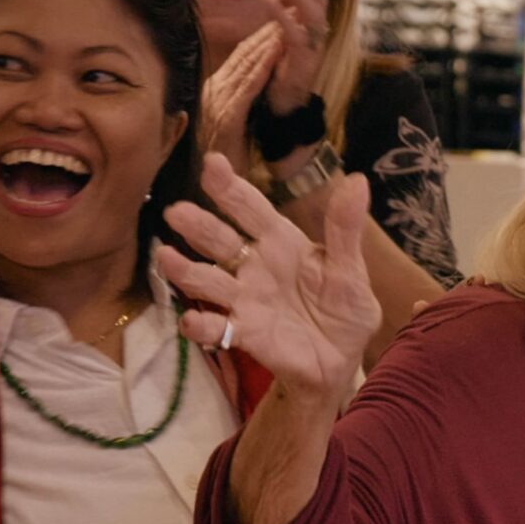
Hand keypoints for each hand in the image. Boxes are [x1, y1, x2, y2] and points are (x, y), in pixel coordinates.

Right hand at [153, 153, 378, 397]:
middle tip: (176, 212)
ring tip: (166, 259)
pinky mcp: (244, 334)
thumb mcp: (351, 271)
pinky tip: (191, 322)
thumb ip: (345, 230)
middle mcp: (255, 266)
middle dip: (199, 226)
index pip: (252, 209)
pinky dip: (202, 326)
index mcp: (281, 242)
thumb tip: (358, 181)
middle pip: (220, 241)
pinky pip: (217, 329)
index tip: (212, 164)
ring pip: (208, 281)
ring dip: (187, 271)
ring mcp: (245, 299)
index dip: (231, 188)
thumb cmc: (343, 309)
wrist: (341, 360)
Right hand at [203, 21, 286, 177]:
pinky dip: (263, 67)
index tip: (279, 19)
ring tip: (286, 19)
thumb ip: (238, 106)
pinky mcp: (227, 119)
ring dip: (267, 41)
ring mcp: (218, 105)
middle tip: (287, 7)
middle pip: (242, 56)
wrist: (209, 195)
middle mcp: (212, 94)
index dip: (259, 38)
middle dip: (265, 31)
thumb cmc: (223, 164)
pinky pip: (248, 87)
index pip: (239, 59)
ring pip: (246, 65)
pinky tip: (276, 50)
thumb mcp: (230, 128)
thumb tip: (252, 87)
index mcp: (213, 94)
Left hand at [260, 0, 332, 113]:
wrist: (283, 104)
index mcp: (315, 18)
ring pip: (313, 7)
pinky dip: (283, 15)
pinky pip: (297, 34)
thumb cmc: (280, 64)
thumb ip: (284, 5)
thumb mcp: (282, 29)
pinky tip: (268, 1)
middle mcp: (319, 28)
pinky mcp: (305, 61)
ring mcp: (315, 44)